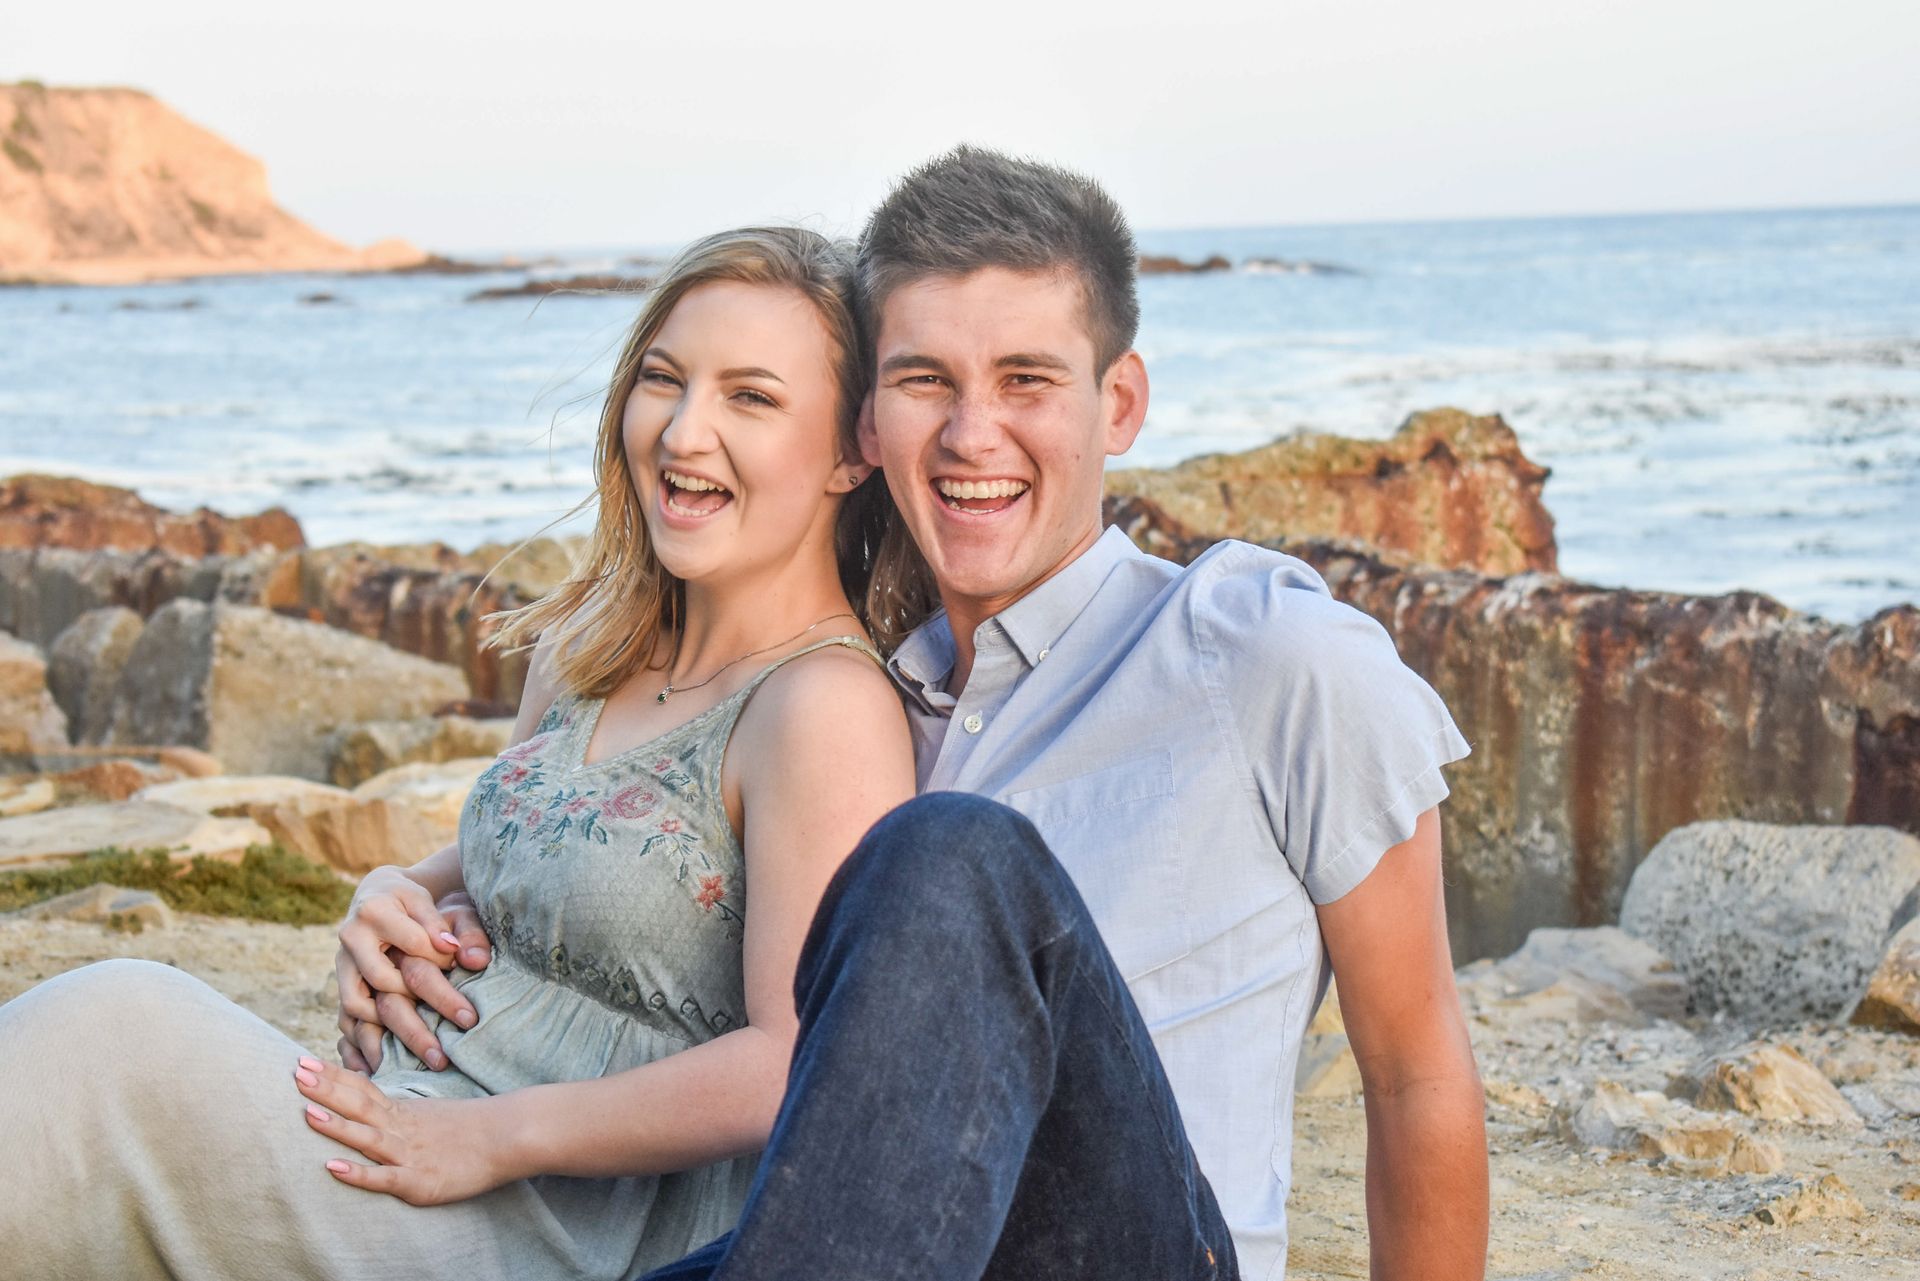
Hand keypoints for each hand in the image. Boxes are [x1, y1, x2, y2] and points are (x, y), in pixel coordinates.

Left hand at [295, 1055, 507, 1204]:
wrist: (510, 1137)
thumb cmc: (474, 1127)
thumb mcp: (432, 1114)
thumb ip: (403, 1114)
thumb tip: (378, 1106)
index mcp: (403, 1112)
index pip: (361, 1089)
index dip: (332, 1076)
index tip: (303, 1060)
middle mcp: (401, 1129)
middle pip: (358, 1105)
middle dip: (325, 1090)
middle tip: (294, 1072)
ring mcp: (408, 1155)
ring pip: (367, 1137)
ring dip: (336, 1125)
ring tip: (306, 1112)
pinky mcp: (418, 1181)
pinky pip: (383, 1177)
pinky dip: (357, 1172)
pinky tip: (333, 1167)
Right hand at [335, 882, 492, 1072]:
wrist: (376, 897)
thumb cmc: (410, 900)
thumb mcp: (432, 901)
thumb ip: (451, 927)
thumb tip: (467, 957)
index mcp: (375, 913)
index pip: (413, 947)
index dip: (442, 969)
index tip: (467, 1003)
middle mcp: (351, 941)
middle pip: (382, 984)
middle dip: (415, 1022)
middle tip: (447, 1051)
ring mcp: (341, 967)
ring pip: (355, 1008)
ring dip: (384, 1038)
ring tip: (415, 1064)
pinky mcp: (341, 986)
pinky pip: (342, 1023)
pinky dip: (357, 1049)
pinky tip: (382, 1071)